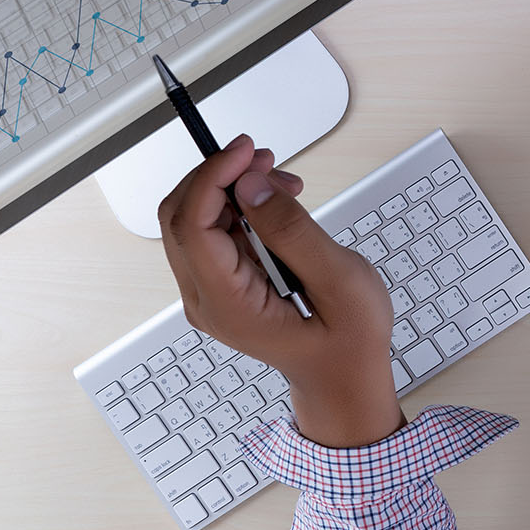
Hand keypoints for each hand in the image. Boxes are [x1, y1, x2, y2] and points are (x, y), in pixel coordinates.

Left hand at [157, 134, 404, 447]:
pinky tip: (275, 202)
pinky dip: (239, 205)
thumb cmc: (348, 343)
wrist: (344, 378)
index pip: (193, 226)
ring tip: (283, 182)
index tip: (246, 150)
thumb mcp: (340, 282)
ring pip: (194, 220)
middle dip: (220, 176)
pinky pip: (214, 233)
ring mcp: (211, 294)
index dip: (214, 177)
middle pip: (181, 218)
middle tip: (266, 159)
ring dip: (231, 188)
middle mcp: (207, 301)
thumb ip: (293, 232)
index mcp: (229, 306)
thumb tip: (252, 188)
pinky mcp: (223, 284)